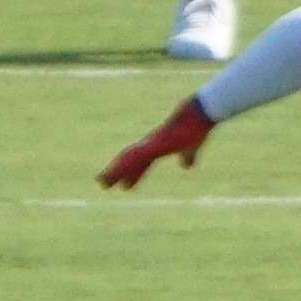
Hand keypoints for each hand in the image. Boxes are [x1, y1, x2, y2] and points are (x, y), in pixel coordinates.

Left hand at [99, 98, 213, 188]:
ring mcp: (151, 143)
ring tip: (102, 182)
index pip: (141, 163)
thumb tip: (186, 166)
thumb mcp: (191, 146)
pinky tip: (118, 173)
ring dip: (114, 171)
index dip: (133, 175)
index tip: (125, 187)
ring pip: (128, 159)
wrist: (199, 114)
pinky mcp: (155, 143)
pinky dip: (126, 166)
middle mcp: (150, 145)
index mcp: (157, 147)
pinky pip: (137, 156)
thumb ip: (187, 155)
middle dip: (116, 172)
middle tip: (101, 184)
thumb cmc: (196, 127)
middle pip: (128, 160)